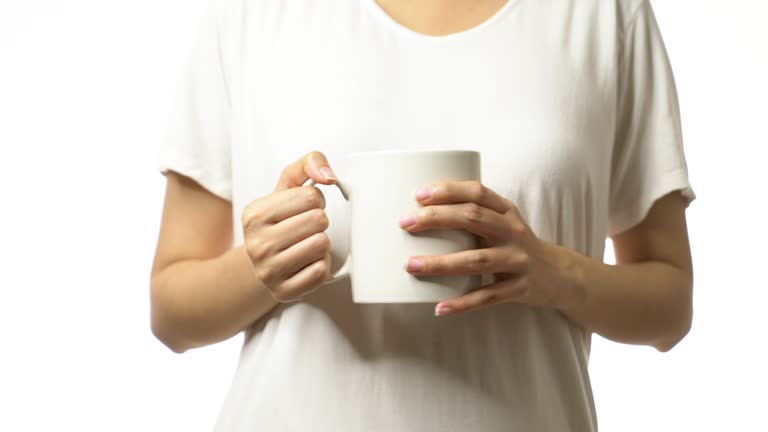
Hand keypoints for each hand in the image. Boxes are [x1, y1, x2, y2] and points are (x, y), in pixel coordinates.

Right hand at [242, 151, 337, 302]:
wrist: (264, 262)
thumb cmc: (281, 220)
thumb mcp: (288, 186)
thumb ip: (309, 163)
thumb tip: (328, 176)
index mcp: (254, 214)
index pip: (312, 196)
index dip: (315, 200)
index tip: (302, 209)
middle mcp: (256, 244)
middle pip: (318, 220)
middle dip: (319, 221)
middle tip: (306, 228)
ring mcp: (268, 272)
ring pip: (321, 245)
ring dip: (321, 243)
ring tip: (306, 244)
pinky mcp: (283, 292)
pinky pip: (321, 272)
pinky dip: (321, 265)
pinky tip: (306, 263)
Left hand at [399, 181, 583, 315]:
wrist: (560, 275)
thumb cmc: (515, 245)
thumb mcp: (503, 223)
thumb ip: (473, 216)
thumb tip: (420, 213)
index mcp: (506, 211)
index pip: (477, 192)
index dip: (448, 190)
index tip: (419, 194)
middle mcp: (513, 232)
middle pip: (473, 219)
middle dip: (436, 218)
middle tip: (405, 223)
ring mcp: (518, 260)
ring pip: (476, 260)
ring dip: (441, 263)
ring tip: (411, 265)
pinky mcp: (519, 288)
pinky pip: (487, 297)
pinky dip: (462, 303)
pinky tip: (439, 307)